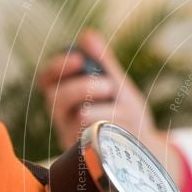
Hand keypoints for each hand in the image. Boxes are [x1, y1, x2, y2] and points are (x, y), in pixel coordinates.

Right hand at [36, 30, 183, 182]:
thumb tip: (87, 35)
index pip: (47, 79)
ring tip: (122, 108)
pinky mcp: (85, 156)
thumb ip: (103, 63)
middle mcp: (63, 117)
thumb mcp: (118, 87)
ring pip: (75, 120)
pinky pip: (91, 140)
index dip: (57, 67)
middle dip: (82, 87)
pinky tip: (124, 127)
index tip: (78, 59)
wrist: (144, 149)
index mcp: (66, 96)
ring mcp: (72, 138)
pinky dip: (112, 130)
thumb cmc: (126, 115)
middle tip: (108, 85)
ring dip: (104, 110)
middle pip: (55, 98)